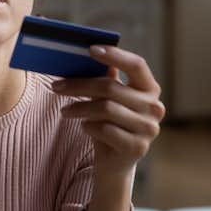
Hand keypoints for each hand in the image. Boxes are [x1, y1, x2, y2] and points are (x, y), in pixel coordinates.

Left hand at [51, 45, 164, 179]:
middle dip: (80, 85)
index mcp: (150, 89)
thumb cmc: (109, 123)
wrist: (114, 162)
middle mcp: (154, 107)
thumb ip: (104, 78)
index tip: (90, 48)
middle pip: (112, 87)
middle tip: (55, 86)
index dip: (115, 55)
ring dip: (79, 108)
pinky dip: (89, 126)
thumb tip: (86, 55)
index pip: (137, 64)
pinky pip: (105, 130)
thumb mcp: (107, 99)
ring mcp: (149, 128)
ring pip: (106, 108)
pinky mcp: (137, 147)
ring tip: (64, 111)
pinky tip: (85, 127)